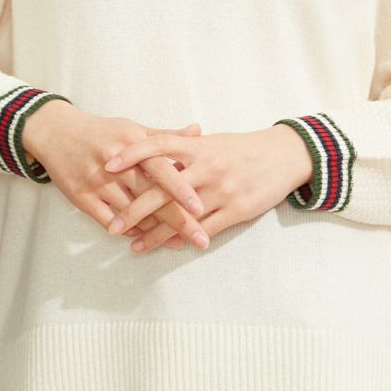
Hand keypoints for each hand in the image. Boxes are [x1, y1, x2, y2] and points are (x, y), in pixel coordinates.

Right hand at [22, 103, 210, 248]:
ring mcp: (97, 182)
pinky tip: (144, 238)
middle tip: (200, 238)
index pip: (162, 170)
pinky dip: (128, 231)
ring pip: (132, 213)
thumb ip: (166, 136)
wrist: (56, 133)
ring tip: (178, 242)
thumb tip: (198, 131)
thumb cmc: (101, 132)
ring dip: (156, 231)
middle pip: (151, 197)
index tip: (201, 208)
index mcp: (132, 143)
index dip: (182, 190)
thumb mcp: (133, 128)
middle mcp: (115, 164)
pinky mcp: (82, 198)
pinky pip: (109, 221)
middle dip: (178, 220)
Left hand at [102, 125, 314, 253]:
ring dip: (155, 233)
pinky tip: (168, 247)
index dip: (132, 154)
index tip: (108, 165)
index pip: (157, 145)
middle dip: (135, 210)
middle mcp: (206, 167)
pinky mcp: (236, 210)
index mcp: (197, 146)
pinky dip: (184, 239)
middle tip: (113, 226)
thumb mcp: (211, 143)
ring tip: (134, 245)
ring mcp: (221, 190)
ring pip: (180, 216)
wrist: (282, 156)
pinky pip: (204, 229)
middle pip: (163, 190)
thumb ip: (182, 149)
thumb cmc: (241, 148)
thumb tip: (148, 154)